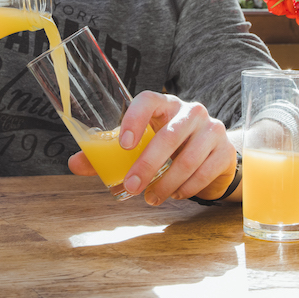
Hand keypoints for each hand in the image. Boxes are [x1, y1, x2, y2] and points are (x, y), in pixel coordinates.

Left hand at [67, 91, 238, 205]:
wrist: (211, 153)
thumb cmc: (167, 146)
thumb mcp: (140, 145)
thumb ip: (107, 153)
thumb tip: (74, 163)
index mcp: (164, 104)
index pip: (149, 99)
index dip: (135, 118)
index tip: (122, 144)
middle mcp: (190, 111)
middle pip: (169, 135)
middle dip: (147, 165)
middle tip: (131, 187)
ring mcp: (211, 129)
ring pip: (188, 158)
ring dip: (167, 183)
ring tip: (151, 198)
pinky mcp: (224, 150)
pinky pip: (205, 172)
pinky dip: (187, 188)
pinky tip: (175, 195)